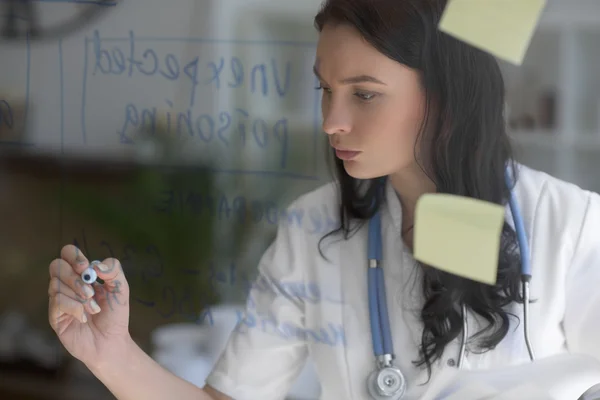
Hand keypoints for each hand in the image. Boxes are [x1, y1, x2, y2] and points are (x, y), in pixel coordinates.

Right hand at [48, 245, 130, 367]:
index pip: (68, 253)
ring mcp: (59, 300)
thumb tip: (95, 266)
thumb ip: (114, 271)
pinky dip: (75, 308)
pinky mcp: (54, 316)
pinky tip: (85, 317)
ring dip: (80, 296)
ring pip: (56, 284)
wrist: (111, 342)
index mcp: (82, 274)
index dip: (74, 256)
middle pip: (57, 266)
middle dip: (75, 277)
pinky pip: (57, 302)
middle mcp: (67, 284)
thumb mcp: (121, 289)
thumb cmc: (114, 315)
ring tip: (94, 309)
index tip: (86, 267)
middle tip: (91, 291)